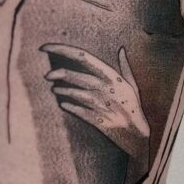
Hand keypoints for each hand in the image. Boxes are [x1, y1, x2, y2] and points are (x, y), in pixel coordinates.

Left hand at [42, 44, 149, 167]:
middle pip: (75, 75)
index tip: (45, 47)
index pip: (83, 57)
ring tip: (55, 90)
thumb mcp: (132, 85)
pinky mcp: (96, 120)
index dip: (62, 49)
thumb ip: (125, 67)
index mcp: (112, 76)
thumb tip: (122, 49)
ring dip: (62, 91)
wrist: (138, 136)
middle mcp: (105, 88)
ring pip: (74, 93)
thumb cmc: (133, 108)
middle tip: (47, 75)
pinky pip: (78, 111)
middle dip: (58, 73)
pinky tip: (63, 105)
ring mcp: (100, 105)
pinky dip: (69, 107)